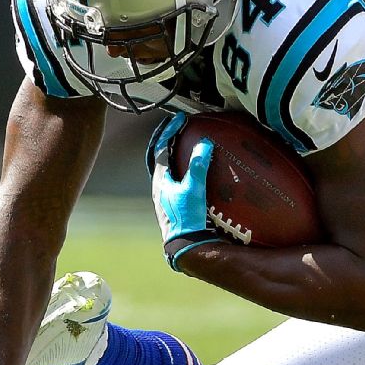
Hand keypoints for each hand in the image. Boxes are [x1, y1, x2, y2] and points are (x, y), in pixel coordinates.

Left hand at [149, 113, 221, 269]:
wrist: (184, 246)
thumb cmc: (186, 217)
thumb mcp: (194, 189)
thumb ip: (198, 166)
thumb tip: (204, 144)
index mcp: (161, 180)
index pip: (161, 148)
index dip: (169, 131)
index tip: (178, 118)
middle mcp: (161, 187)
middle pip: (163, 158)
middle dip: (171, 142)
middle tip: (181, 130)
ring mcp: (168, 197)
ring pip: (171, 171)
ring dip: (179, 157)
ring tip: (190, 147)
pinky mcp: (177, 206)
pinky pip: (180, 182)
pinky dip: (187, 172)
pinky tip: (200, 175)